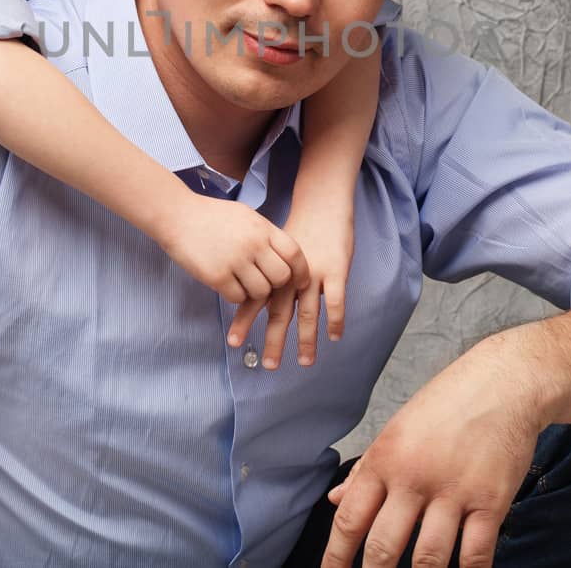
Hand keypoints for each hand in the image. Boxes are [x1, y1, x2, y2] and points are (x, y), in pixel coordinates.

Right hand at [153, 188, 309, 304]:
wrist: (176, 215)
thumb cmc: (212, 216)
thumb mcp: (246, 216)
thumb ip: (266, 236)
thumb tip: (286, 260)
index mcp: (262, 227)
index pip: (294, 253)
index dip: (301, 271)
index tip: (299, 281)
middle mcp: (252, 244)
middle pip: (281, 278)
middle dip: (275, 285)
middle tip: (261, 281)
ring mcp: (235, 260)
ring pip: (260, 292)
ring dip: (253, 293)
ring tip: (240, 281)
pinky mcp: (216, 276)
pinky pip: (237, 298)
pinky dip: (234, 295)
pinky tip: (226, 284)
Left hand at [227, 202, 353, 367]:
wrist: (322, 204)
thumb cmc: (299, 230)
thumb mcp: (275, 250)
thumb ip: (266, 275)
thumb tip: (253, 299)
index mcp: (273, 270)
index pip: (254, 300)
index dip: (244, 321)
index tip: (233, 343)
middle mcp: (291, 274)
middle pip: (280, 312)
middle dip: (274, 340)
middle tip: (268, 365)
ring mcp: (314, 273)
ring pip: (308, 312)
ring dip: (307, 339)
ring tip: (305, 362)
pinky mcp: (336, 269)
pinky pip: (335, 300)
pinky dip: (335, 320)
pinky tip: (335, 337)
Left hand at [320, 336, 544, 567]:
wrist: (504, 382)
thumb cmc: (448, 404)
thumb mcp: (397, 428)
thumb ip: (367, 467)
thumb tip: (335, 499)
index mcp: (385, 459)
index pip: (350, 518)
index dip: (335, 558)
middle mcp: (414, 477)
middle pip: (383, 548)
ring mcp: (453, 491)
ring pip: (428, 559)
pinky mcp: (491, 501)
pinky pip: (476, 555)